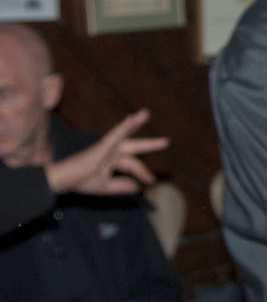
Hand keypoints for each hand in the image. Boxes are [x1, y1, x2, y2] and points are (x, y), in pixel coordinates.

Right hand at [45, 109, 167, 195]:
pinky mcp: (101, 146)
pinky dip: (124, 126)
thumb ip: (122, 186)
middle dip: (150, 145)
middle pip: (133, 146)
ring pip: (124, 134)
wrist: (65, 181)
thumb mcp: (106, 186)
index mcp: (113, 160)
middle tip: (166, 142)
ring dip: (135, 124)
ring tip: (145, 114)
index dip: (143, 173)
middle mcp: (111, 151)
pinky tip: (132, 118)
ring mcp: (106, 147)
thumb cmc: (81, 181)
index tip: (151, 182)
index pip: (133, 164)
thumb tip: (138, 188)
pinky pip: (114, 134)